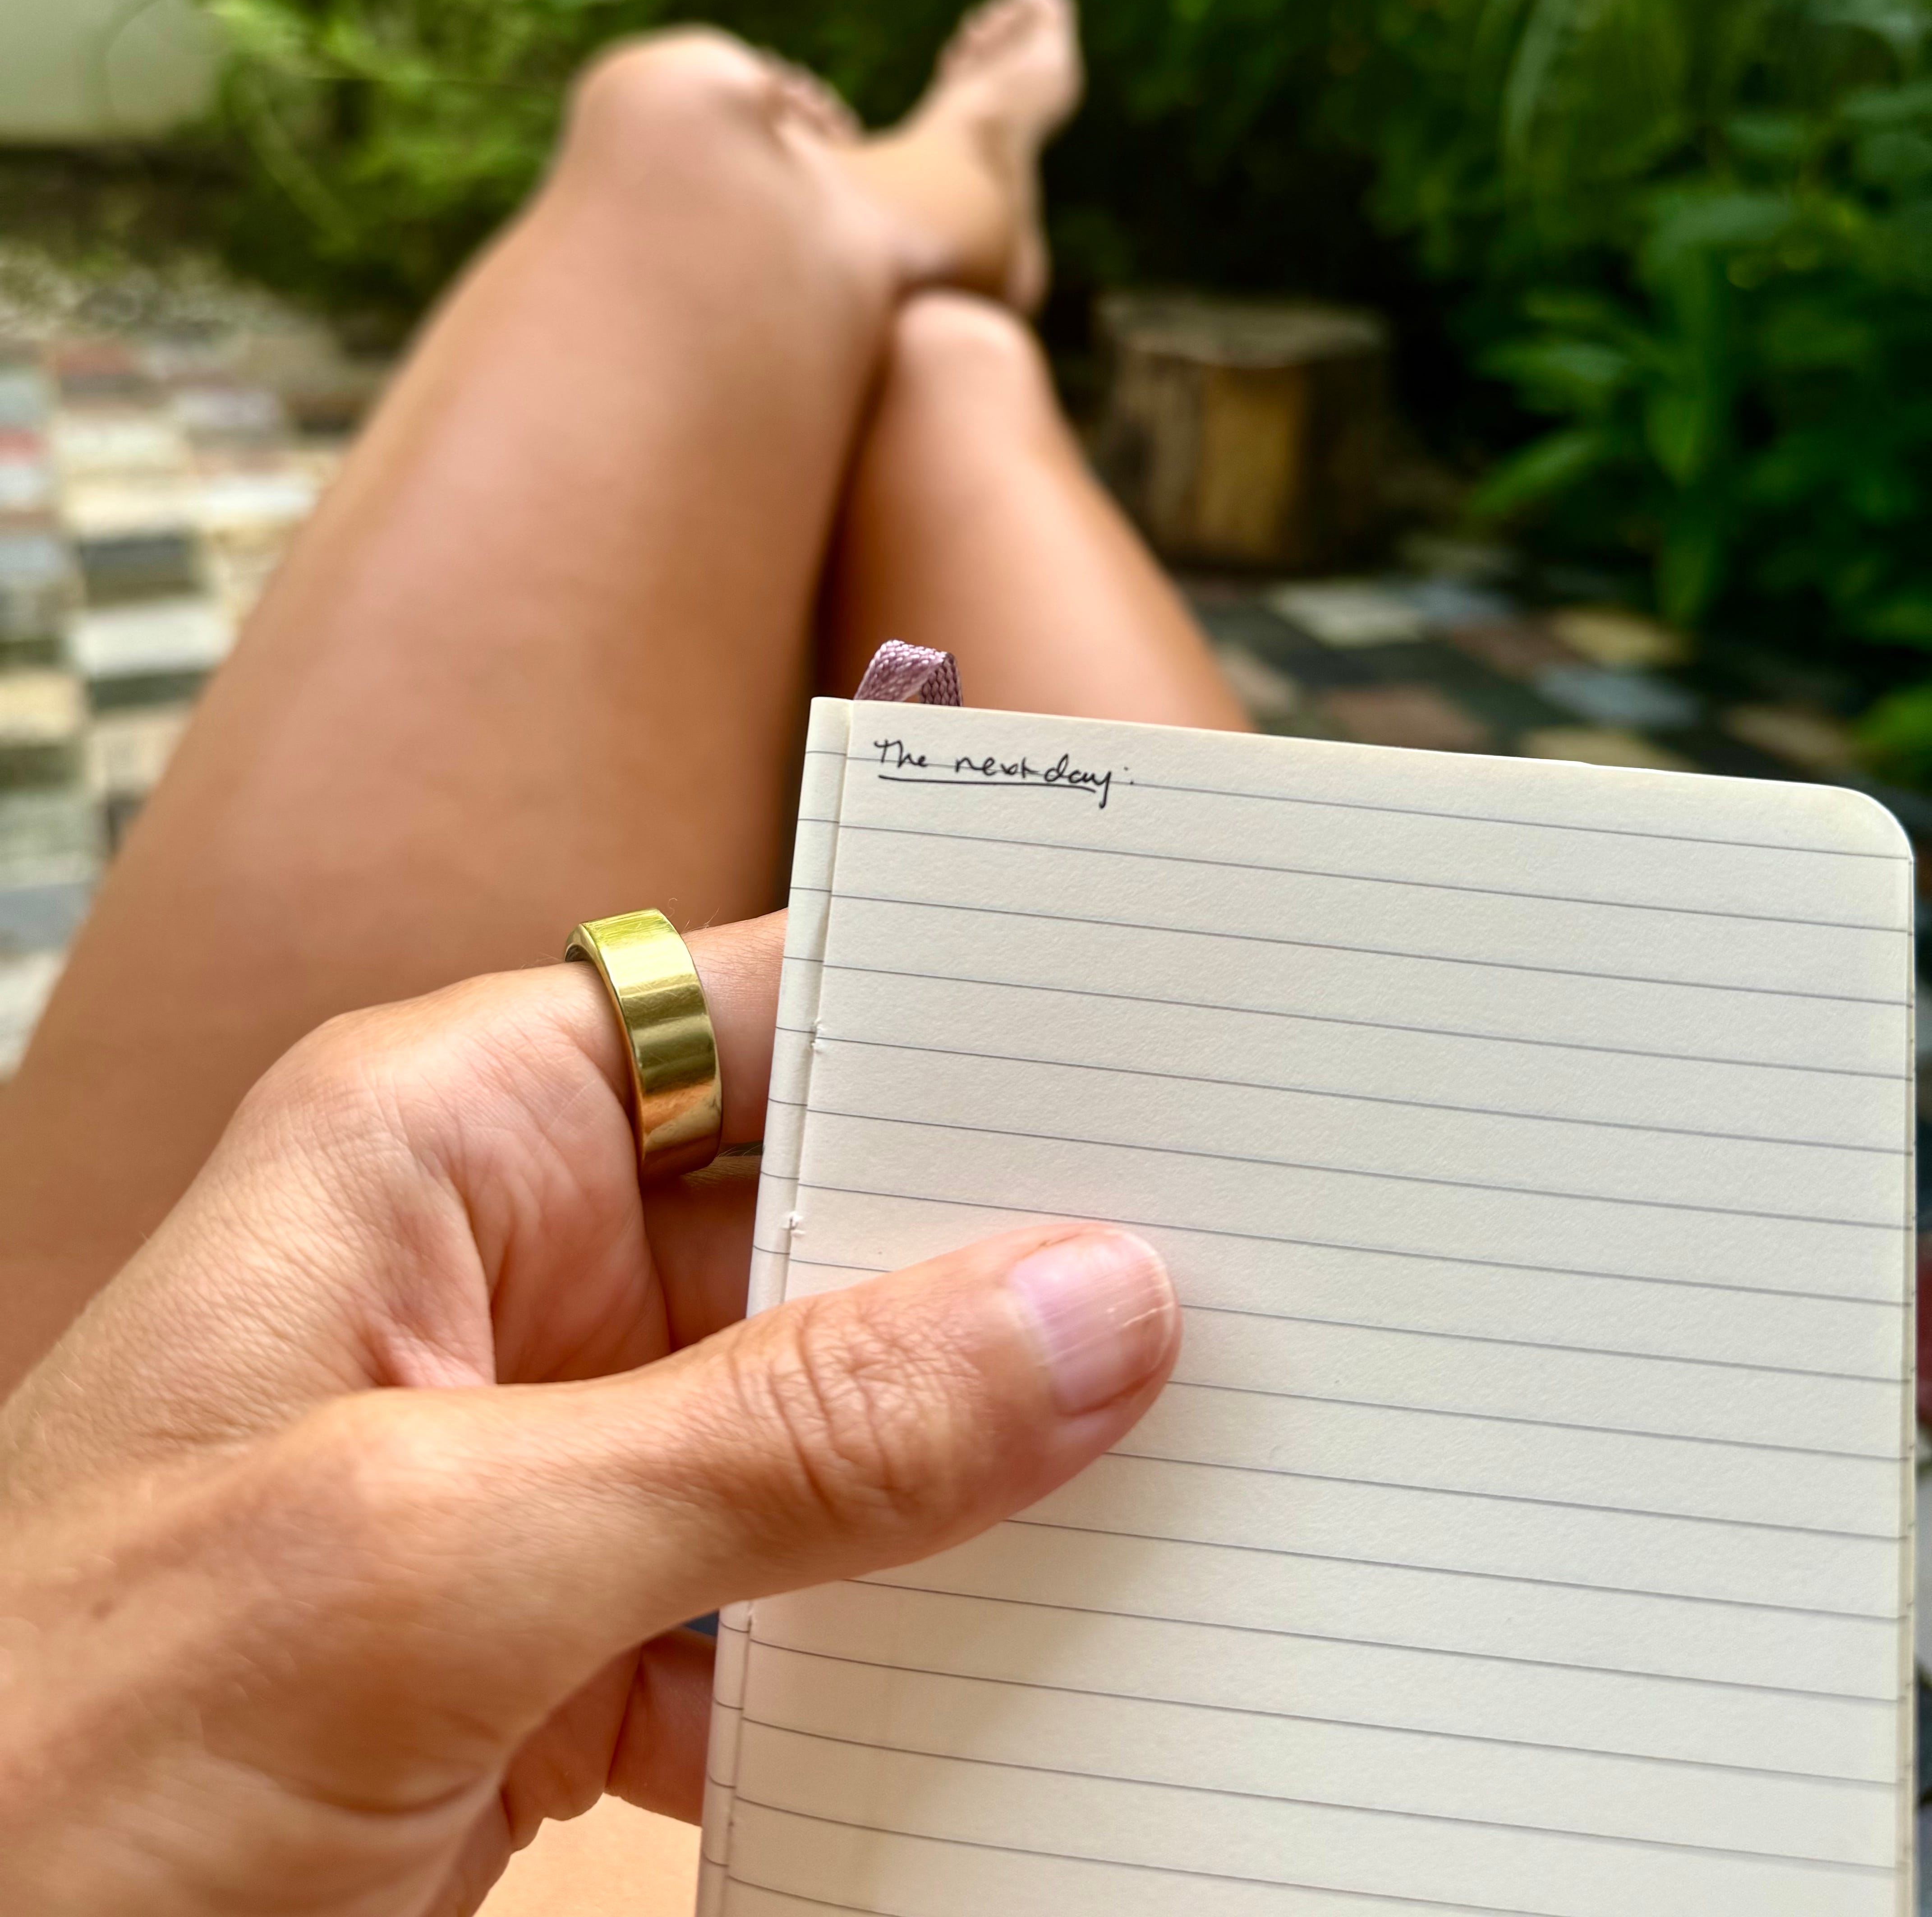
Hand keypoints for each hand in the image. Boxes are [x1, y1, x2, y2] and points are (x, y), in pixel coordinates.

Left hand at [0, 915, 1177, 1916]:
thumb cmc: (58, 1748)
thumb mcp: (435, 1560)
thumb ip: (782, 1436)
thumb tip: (1090, 1311)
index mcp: (437, 1147)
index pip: (754, 1002)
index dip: (954, 1000)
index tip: (1170, 1028)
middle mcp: (497, 1273)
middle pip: (816, 1223)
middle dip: (1007, 1268)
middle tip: (1244, 1286)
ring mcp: (530, 1462)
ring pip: (821, 1423)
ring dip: (970, 1481)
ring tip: (1186, 1485)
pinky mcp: (545, 1638)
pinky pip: (775, 1600)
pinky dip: (881, 1652)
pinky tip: (1012, 1676)